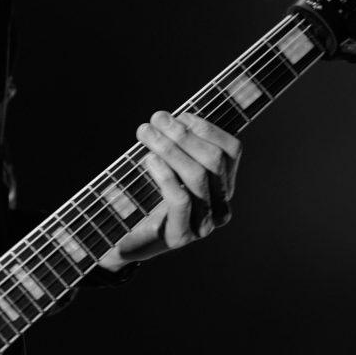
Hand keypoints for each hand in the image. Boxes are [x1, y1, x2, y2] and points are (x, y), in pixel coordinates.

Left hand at [101, 109, 239, 267]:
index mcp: (223, 187)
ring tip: (145, 132)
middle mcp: (220, 207)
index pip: (231, 151)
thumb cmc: (145, 197)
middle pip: (213, 161)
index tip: (180, 115)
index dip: (207, 128)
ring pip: (197, 176)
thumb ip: (176, 146)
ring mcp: (203, 224)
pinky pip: (180, 199)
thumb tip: (170, 117)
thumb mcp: (165, 166)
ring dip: (170, 147)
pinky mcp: (179, 236)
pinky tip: (149, 159)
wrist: (124, 239)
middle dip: (183, 134)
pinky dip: (165, 175)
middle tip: (156, 119)